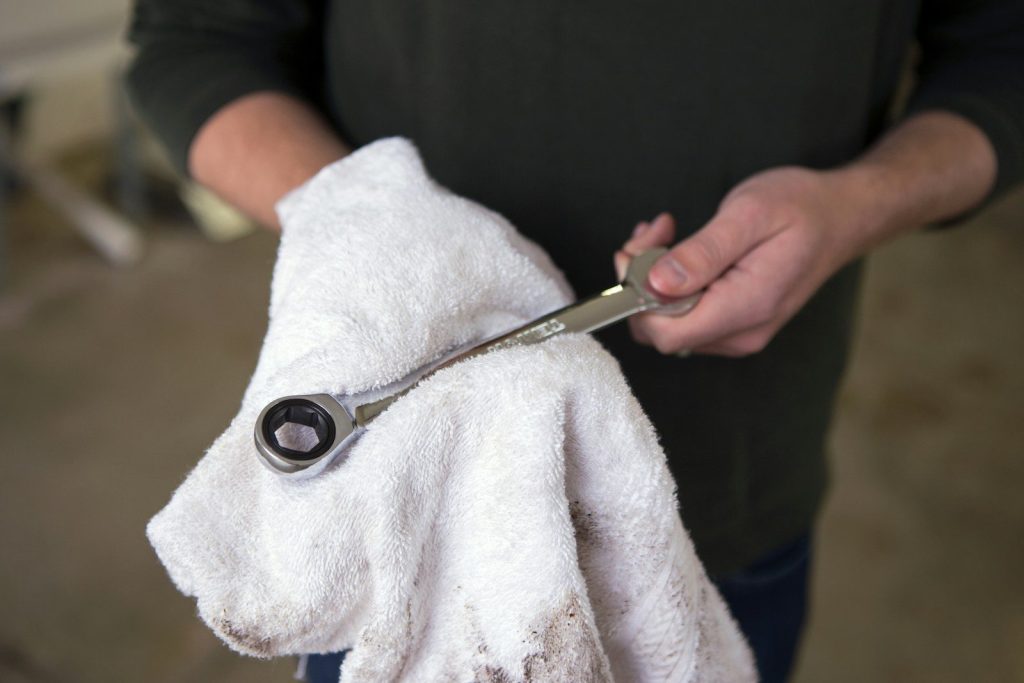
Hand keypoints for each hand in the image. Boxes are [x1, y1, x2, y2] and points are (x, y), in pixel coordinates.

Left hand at [614, 167, 871, 355]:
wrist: (842, 216)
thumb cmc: (802, 207)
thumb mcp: (749, 214)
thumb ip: (703, 252)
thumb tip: (656, 284)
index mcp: (746, 308)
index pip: (666, 333)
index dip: (637, 298)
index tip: (636, 253)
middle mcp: (739, 332)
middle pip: (659, 329)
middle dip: (640, 281)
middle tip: (651, 233)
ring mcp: (736, 332)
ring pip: (666, 320)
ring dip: (652, 275)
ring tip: (665, 231)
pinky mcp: (732, 322)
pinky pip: (682, 312)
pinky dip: (667, 280)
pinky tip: (673, 245)